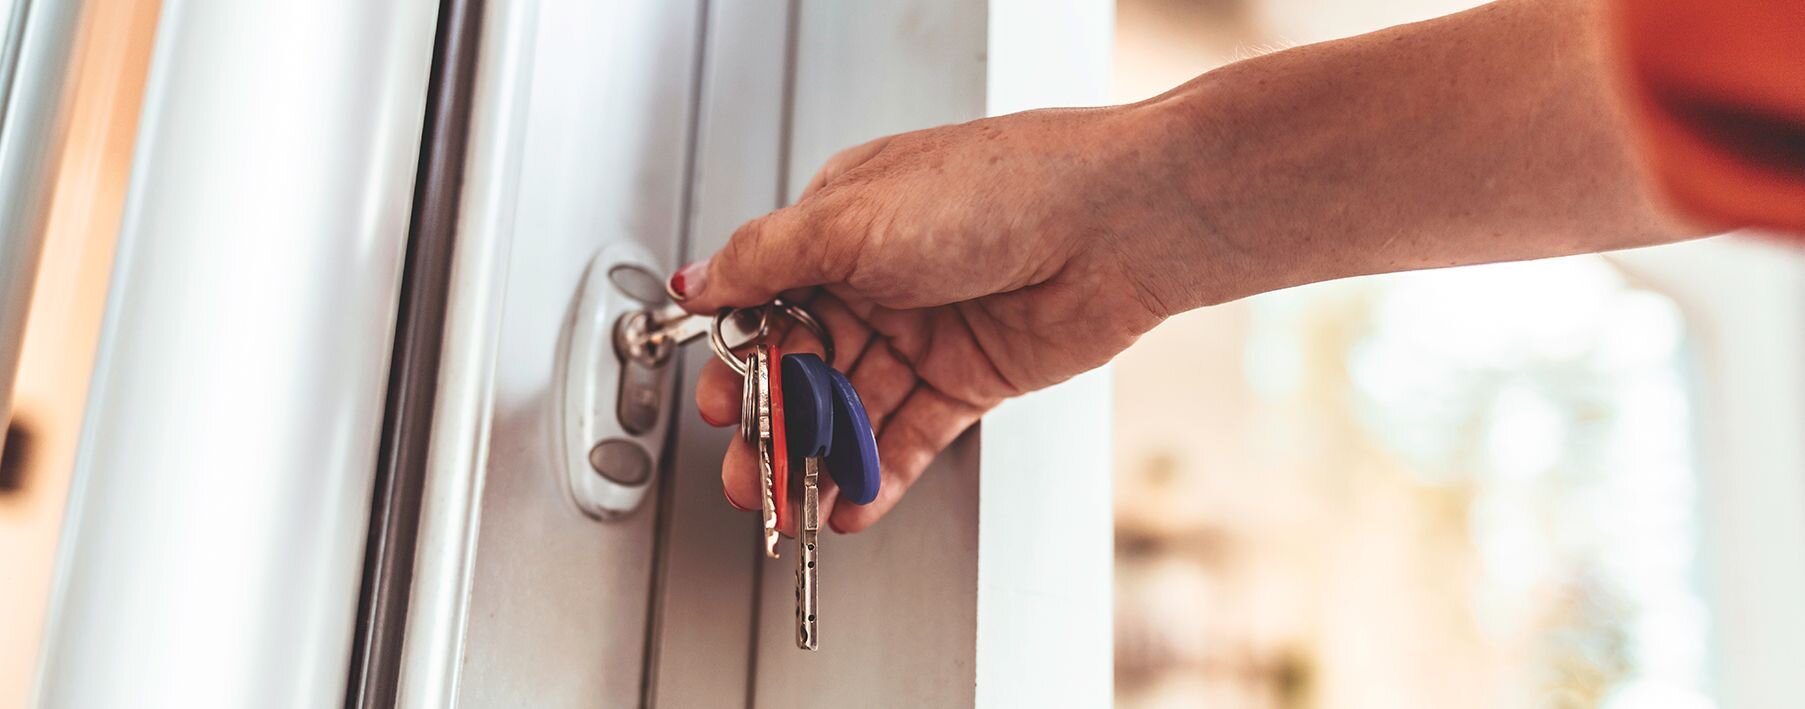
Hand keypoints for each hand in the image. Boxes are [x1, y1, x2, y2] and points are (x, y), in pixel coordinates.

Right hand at [673, 103, 1204, 531]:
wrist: (1115, 222)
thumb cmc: (997, 189)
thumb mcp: (850, 216)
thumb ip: (763, 258)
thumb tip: (697, 279)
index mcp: (841, 225)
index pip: (767, 303)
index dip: (741, 359)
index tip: (720, 405)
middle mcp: (880, 276)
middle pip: (806, 366)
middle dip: (773, 424)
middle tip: (748, 473)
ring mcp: (926, 330)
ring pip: (853, 408)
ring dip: (818, 458)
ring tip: (791, 504)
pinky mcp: (972, 378)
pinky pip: (911, 435)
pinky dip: (877, 473)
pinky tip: (850, 503)